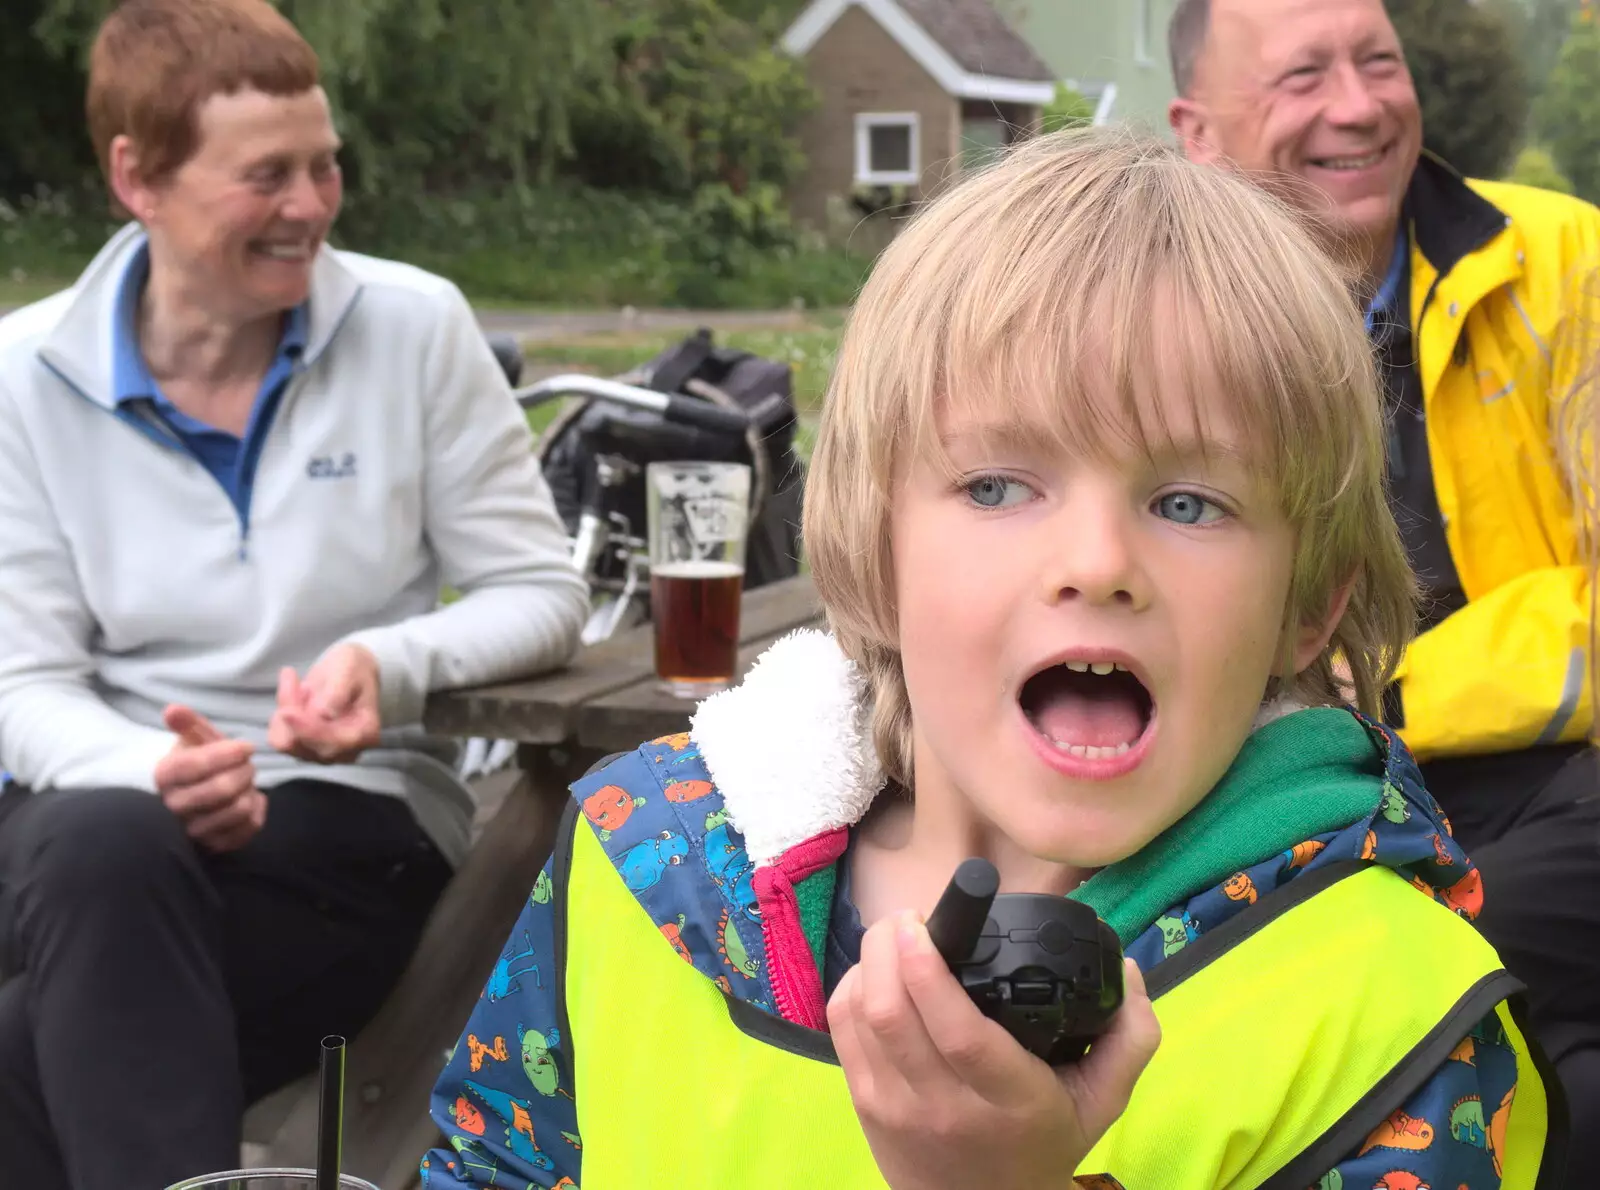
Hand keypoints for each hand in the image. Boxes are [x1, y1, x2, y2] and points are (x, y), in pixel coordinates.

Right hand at [155, 705, 267, 851]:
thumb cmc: (203, 760)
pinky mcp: (215, 846)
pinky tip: (250, 800)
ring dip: (251, 790)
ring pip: (238, 809)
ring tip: (246, 781)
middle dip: (245, 771)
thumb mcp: (197, 738)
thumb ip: (188, 723)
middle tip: (248, 764)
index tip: (246, 746)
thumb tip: (172, 709)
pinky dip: (257, 809)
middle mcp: (173, 806)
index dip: (228, 753)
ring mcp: (193, 830)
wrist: (206, 791)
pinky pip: (249, 827)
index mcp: (164, 775)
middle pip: (222, 788)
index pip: (196, 765)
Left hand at [268, 644, 381, 763]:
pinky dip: (278, 716)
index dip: (307, 730)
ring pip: (287, 742)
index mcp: (365, 734)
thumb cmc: (353, 668)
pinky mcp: (304, 748)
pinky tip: (293, 697)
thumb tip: (325, 714)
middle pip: (306, 745)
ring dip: (285, 709)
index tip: (287, 712)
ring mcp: (323, 752)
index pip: (332, 743)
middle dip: (291, 710)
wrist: (348, 672)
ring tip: (298, 685)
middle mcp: (345, 751)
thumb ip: (338, 692)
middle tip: (290, 675)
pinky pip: (279, 738)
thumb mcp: (349, 668)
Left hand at [828, 910, 1159, 1189]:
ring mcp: (896, 1108)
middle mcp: (944, 1105)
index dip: (929, 971)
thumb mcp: (1101, 1101)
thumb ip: (1130, 1037)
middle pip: (893, 1015)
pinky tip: (874, 973)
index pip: (959, 1034)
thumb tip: (1129, 967)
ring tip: (893, 937)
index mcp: (1008, 1098)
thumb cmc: (1043, 1142)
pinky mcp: (864, 1106)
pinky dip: (850, 989)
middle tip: (907, 917)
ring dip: (868, 963)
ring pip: (861, 1018)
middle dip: (887, 948)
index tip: (924, 924)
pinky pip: (842, 1032)